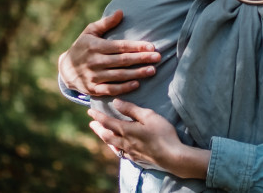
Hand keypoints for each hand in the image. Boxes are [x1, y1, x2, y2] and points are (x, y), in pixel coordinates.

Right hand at [58, 10, 160, 95]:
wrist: (65, 69)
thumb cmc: (82, 47)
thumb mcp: (90, 32)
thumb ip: (106, 23)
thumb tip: (121, 12)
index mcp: (95, 46)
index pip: (120, 46)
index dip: (136, 46)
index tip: (152, 46)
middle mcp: (95, 61)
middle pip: (122, 61)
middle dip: (141, 59)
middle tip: (158, 57)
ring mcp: (94, 76)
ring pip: (119, 76)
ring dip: (137, 73)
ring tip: (152, 70)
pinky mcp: (93, 89)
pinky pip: (111, 89)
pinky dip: (124, 88)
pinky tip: (136, 84)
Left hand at [88, 100, 209, 179]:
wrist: (172, 156)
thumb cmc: (162, 133)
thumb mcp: (149, 116)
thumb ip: (131, 109)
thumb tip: (116, 102)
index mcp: (126, 130)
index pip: (107, 122)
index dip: (98, 116)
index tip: (90, 111)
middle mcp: (125, 142)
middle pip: (106, 135)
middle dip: (98, 128)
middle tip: (91, 124)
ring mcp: (130, 152)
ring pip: (112, 145)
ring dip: (104, 138)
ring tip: (101, 134)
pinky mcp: (137, 159)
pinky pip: (121, 153)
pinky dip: (115, 147)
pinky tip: (117, 148)